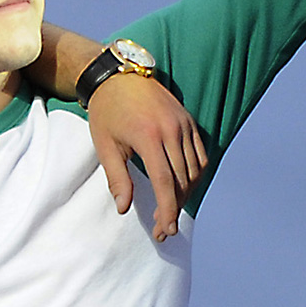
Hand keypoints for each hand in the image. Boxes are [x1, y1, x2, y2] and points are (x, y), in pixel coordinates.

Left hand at [86, 73, 207, 241]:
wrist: (118, 77)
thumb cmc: (106, 112)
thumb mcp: (104, 145)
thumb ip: (117, 178)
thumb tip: (124, 209)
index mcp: (148, 136)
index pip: (165, 181)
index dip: (168, 209)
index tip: (166, 229)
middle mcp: (172, 130)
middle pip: (182, 179)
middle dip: (174, 208)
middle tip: (163, 229)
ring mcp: (184, 124)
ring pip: (195, 170)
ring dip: (186, 195)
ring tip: (170, 211)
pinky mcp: (189, 121)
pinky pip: (200, 155)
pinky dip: (195, 175)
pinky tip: (182, 188)